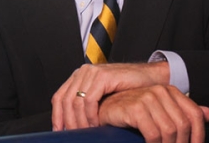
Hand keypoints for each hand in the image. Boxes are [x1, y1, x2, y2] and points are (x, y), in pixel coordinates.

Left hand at [51, 62, 169, 130]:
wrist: (150, 79)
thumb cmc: (129, 90)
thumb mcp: (103, 98)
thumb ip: (88, 106)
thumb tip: (73, 125)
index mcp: (79, 76)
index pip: (59, 98)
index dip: (57, 117)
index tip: (60, 133)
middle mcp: (83, 72)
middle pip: (64, 100)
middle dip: (68, 122)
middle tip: (75, 136)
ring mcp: (92, 72)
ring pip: (75, 102)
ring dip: (80, 121)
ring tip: (87, 133)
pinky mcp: (103, 76)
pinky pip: (89, 99)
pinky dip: (90, 115)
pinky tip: (96, 124)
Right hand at [99, 85, 208, 142]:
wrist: (105, 108)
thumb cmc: (133, 112)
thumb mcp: (161, 111)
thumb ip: (183, 112)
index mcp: (170, 90)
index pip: (195, 114)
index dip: (199, 136)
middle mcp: (160, 91)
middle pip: (183, 125)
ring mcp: (147, 98)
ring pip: (169, 131)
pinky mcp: (135, 107)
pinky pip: (153, 133)